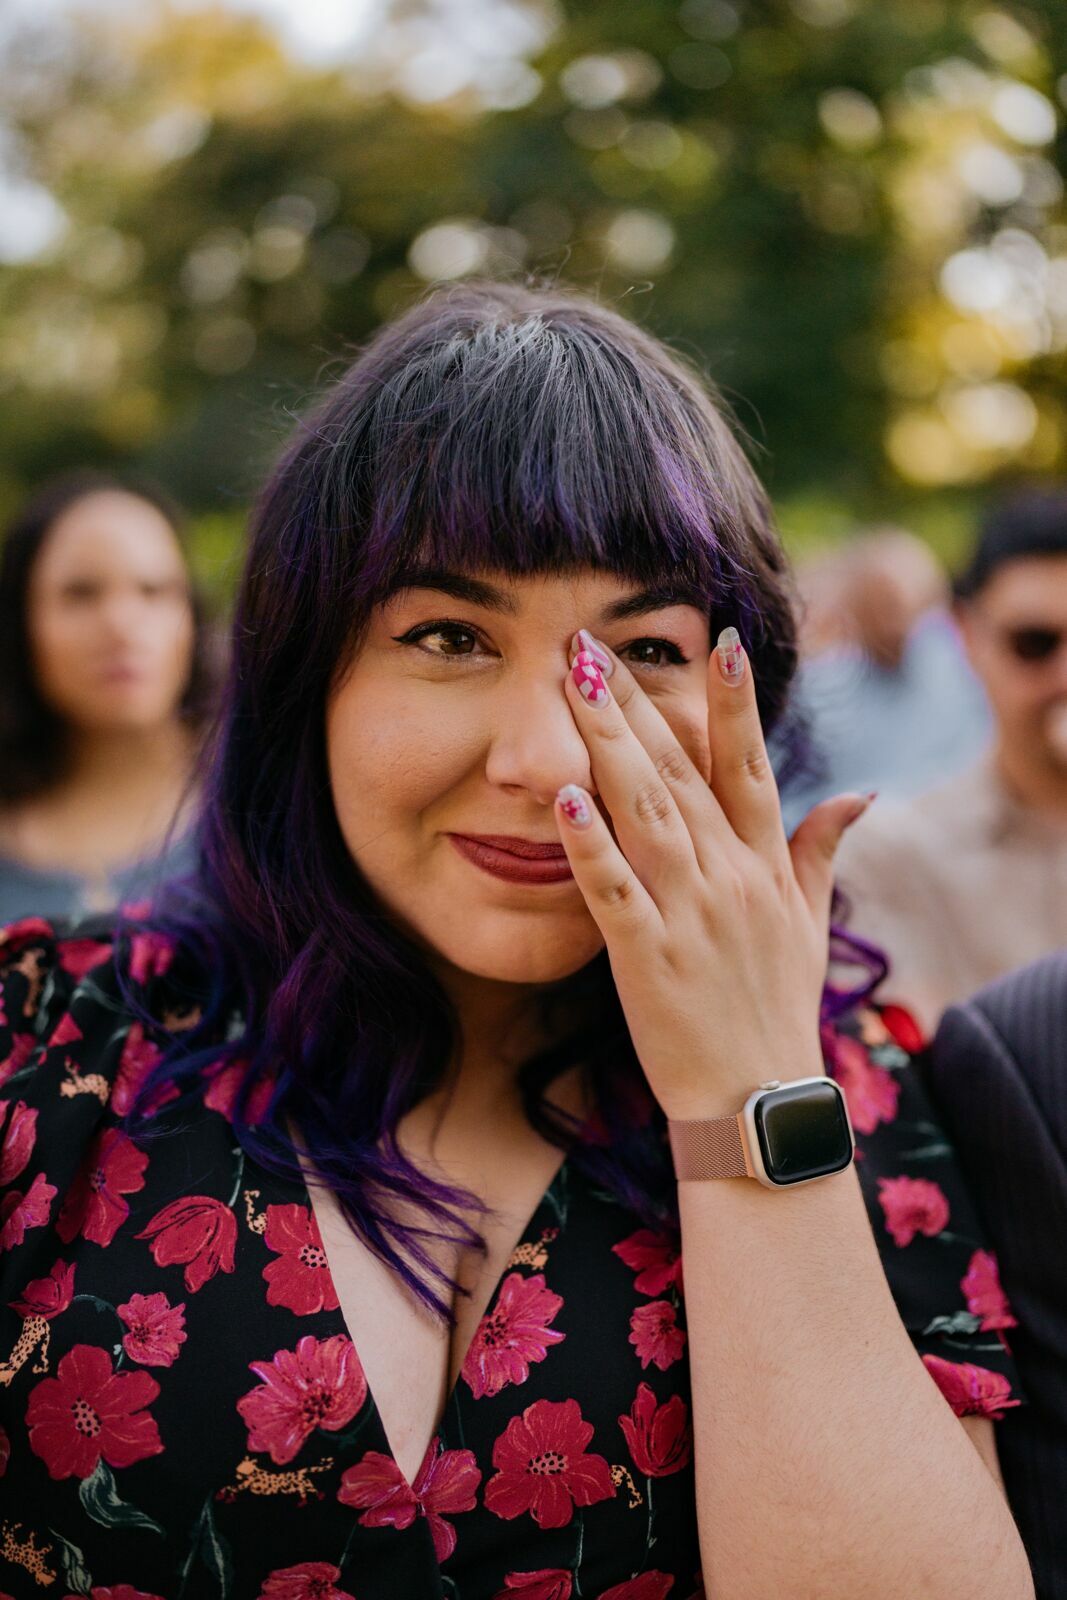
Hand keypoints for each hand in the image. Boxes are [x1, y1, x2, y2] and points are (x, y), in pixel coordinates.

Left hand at [554, 631, 871, 1119]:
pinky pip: (615, 889)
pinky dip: (590, 843)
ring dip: (611, 744)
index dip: (736, 703)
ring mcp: (691, 914)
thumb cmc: (776, 1008)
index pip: (751, 767)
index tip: (718, 640)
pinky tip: (565, 796)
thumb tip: (861, 792)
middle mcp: (732, 878)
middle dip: (640, 703)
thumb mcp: (810, 926)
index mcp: (767, 867)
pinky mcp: (649, 957)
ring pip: (649, 811)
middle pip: (683, 772)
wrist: (759, 1099)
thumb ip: (822, 851)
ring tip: (579, 684)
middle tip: (596, 642)